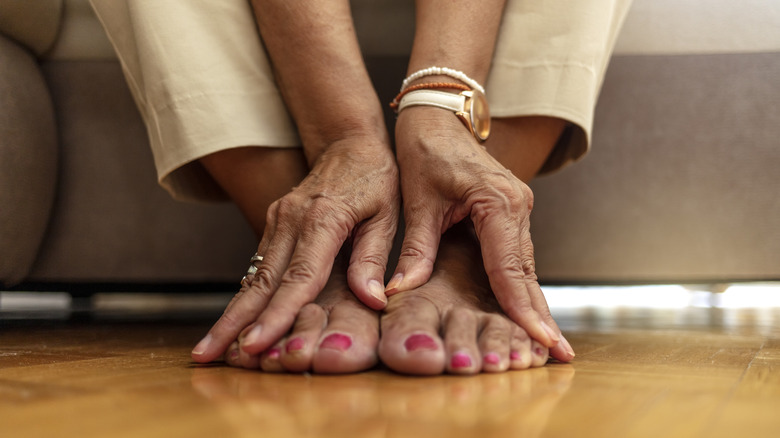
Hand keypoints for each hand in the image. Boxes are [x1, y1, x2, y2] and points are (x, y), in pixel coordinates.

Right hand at [192, 138, 398, 361]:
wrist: (349, 142)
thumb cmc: (375, 179)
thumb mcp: (388, 215)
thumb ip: (374, 258)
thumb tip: (372, 300)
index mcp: (323, 219)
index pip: (298, 277)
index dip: (277, 315)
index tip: (256, 344)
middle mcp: (291, 220)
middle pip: (261, 282)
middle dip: (234, 323)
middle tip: (208, 354)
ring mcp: (277, 221)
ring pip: (252, 276)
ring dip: (230, 313)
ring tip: (210, 347)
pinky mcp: (273, 224)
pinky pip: (257, 266)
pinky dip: (244, 296)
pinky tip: (231, 321)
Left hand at [389, 107, 570, 359]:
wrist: (439, 117)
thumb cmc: (426, 150)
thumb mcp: (417, 201)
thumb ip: (415, 248)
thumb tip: (402, 290)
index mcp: (497, 202)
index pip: (510, 267)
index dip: (522, 308)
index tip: (540, 340)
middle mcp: (517, 206)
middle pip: (527, 272)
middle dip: (539, 315)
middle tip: (559, 355)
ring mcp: (519, 208)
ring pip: (526, 267)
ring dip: (533, 304)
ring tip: (547, 344)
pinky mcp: (511, 212)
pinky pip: (518, 256)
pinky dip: (521, 285)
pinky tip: (526, 312)